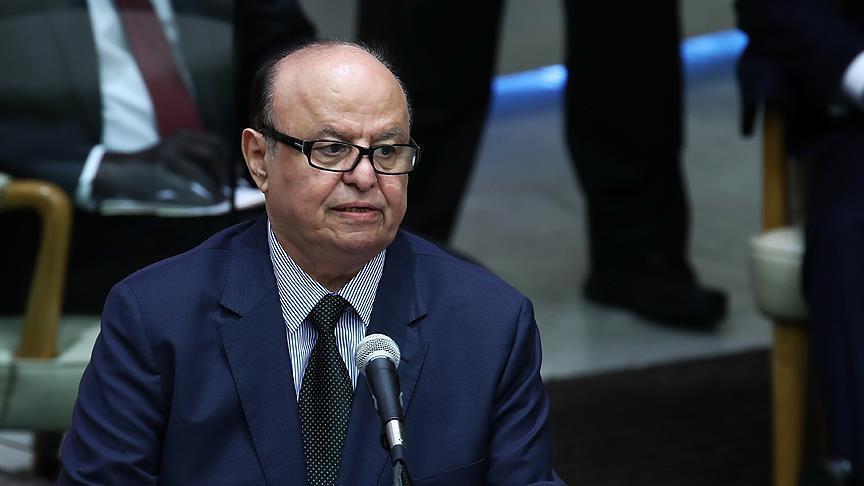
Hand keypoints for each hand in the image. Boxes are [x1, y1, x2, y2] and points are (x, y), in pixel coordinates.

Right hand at [93, 131, 230, 205]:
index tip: (236, 176)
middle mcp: (180, 139)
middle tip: (230, 188)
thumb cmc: (152, 169)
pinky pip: (191, 176)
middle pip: (214, 151)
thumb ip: (196, 162)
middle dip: (226, 171)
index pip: (217, 143)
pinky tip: (211, 199)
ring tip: (221, 195)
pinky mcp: (163, 164)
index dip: (230, 159)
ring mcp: (171, 150)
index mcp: (185, 136)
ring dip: (217, 181)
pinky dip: (205, 189)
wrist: (120, 171)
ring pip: (205, 162)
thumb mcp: (176, 158)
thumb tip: (226, 176)